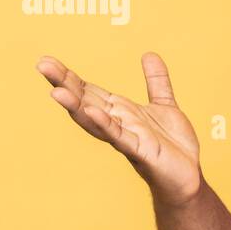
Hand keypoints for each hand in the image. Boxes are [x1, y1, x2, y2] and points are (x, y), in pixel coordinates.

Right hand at [35, 52, 202, 206]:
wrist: (188, 176)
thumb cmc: (171, 145)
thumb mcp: (164, 105)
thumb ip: (156, 81)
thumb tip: (149, 54)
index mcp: (119, 111)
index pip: (88, 90)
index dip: (69, 76)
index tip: (46, 60)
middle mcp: (116, 123)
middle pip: (85, 101)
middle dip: (64, 84)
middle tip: (42, 64)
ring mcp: (126, 138)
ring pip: (95, 120)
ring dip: (76, 106)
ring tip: (56, 91)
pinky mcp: (140, 152)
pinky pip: (120, 137)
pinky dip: (106, 125)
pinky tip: (93, 112)